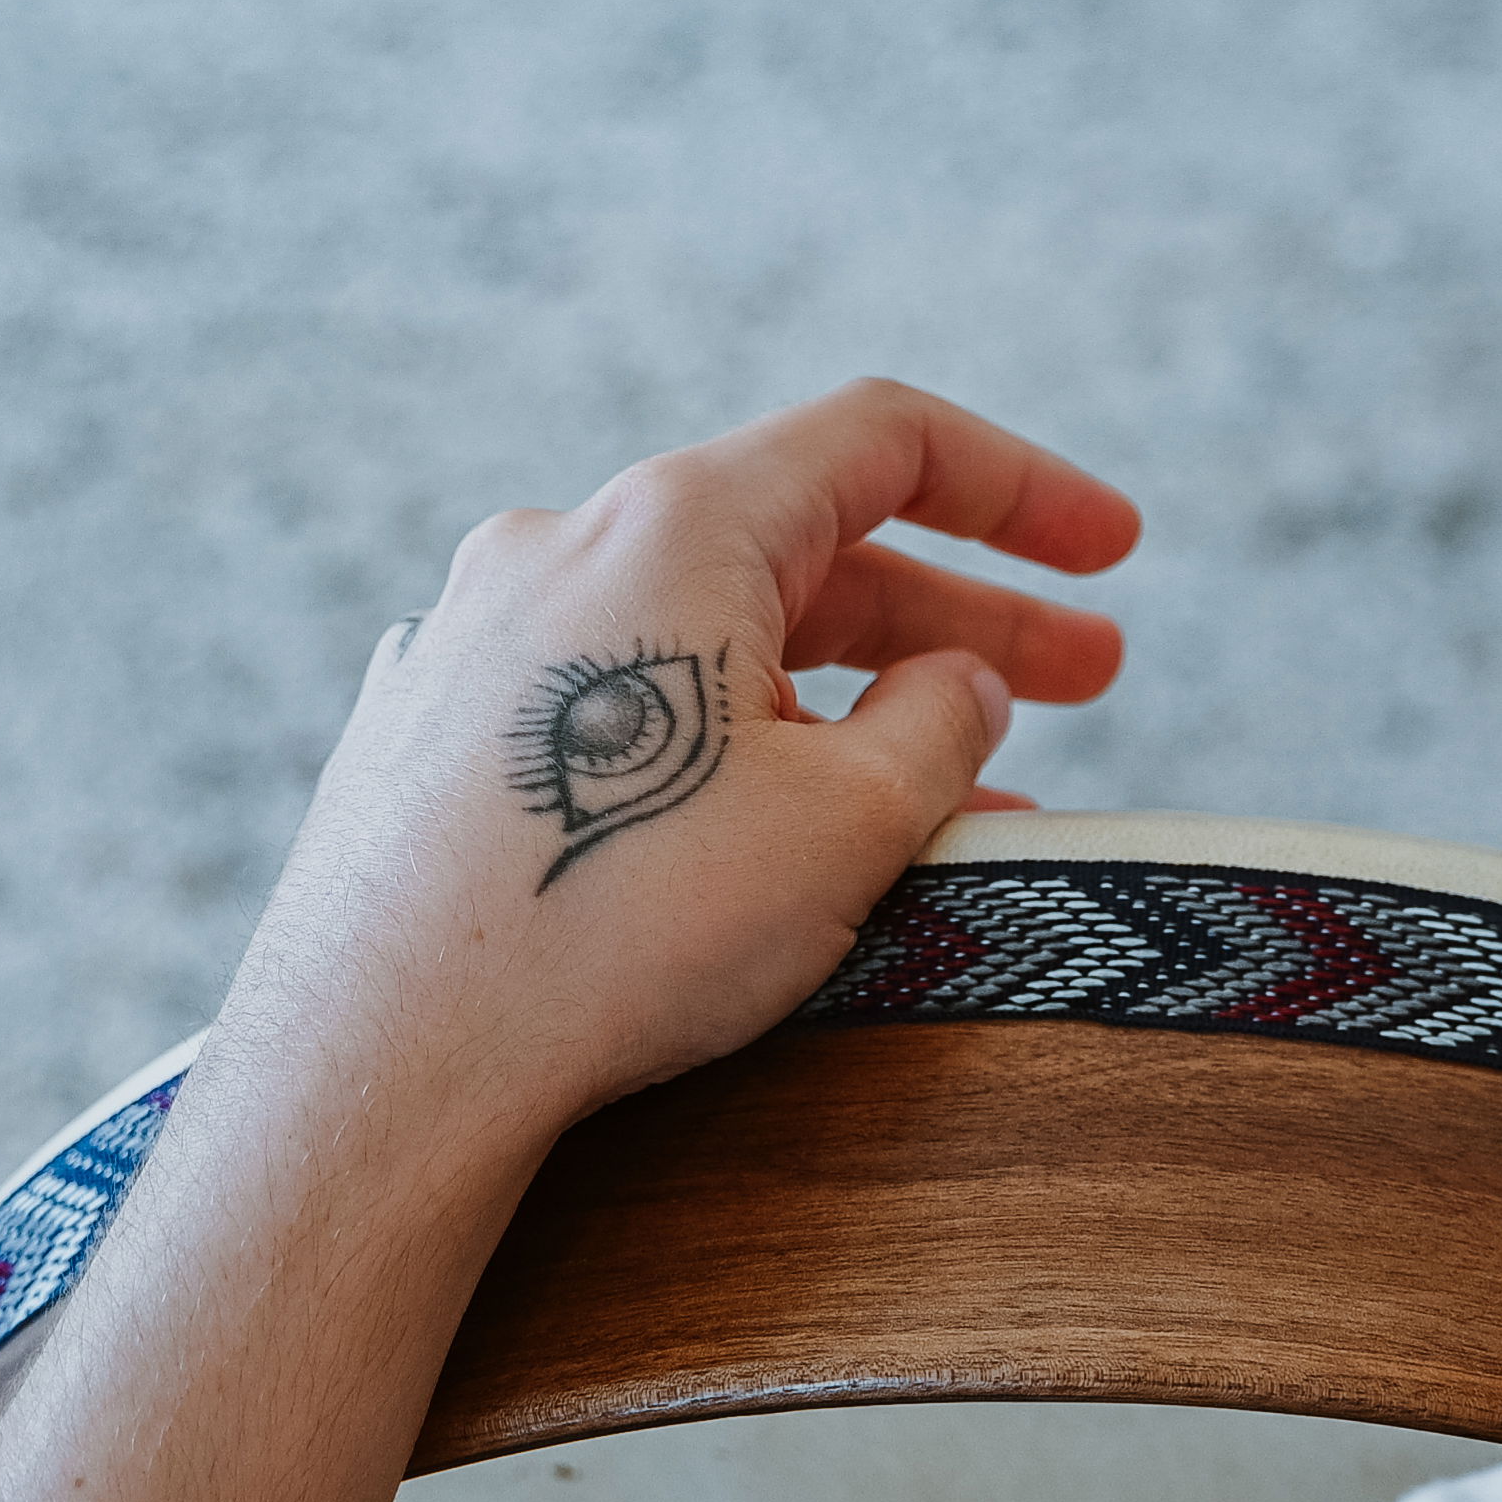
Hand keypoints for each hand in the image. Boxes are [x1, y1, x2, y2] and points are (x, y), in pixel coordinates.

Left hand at [223, 377, 1139, 1136]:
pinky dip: (744, 750)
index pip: (884, 442)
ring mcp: (489, 642)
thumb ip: (940, 725)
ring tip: (966, 806)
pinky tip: (798, 844)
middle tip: (1090, 681)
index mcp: (677, 527)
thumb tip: (959, 686)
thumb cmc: (615, 926)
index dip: (1023, 488)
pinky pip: (635, 710)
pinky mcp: (443, 736)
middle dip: (965, 619)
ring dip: (859, 708)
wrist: (386, 1059)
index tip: (1115, 549)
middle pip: (810, 551)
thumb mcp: (847, 821)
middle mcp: (568, 552)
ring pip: (723, 645)